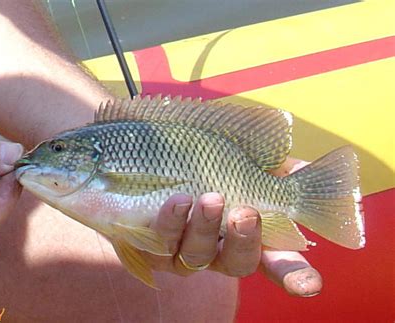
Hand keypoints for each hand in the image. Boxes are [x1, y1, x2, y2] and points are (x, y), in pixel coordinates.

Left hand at [144, 157, 321, 296]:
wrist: (150, 155)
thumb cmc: (207, 158)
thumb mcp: (248, 155)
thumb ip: (278, 165)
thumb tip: (305, 171)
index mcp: (247, 232)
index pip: (278, 261)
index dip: (295, 275)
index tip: (310, 284)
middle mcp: (218, 248)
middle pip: (238, 262)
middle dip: (244, 241)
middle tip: (246, 213)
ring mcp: (183, 249)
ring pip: (197, 254)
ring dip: (206, 228)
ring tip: (209, 198)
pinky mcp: (151, 245)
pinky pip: (160, 243)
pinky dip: (171, 223)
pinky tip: (178, 201)